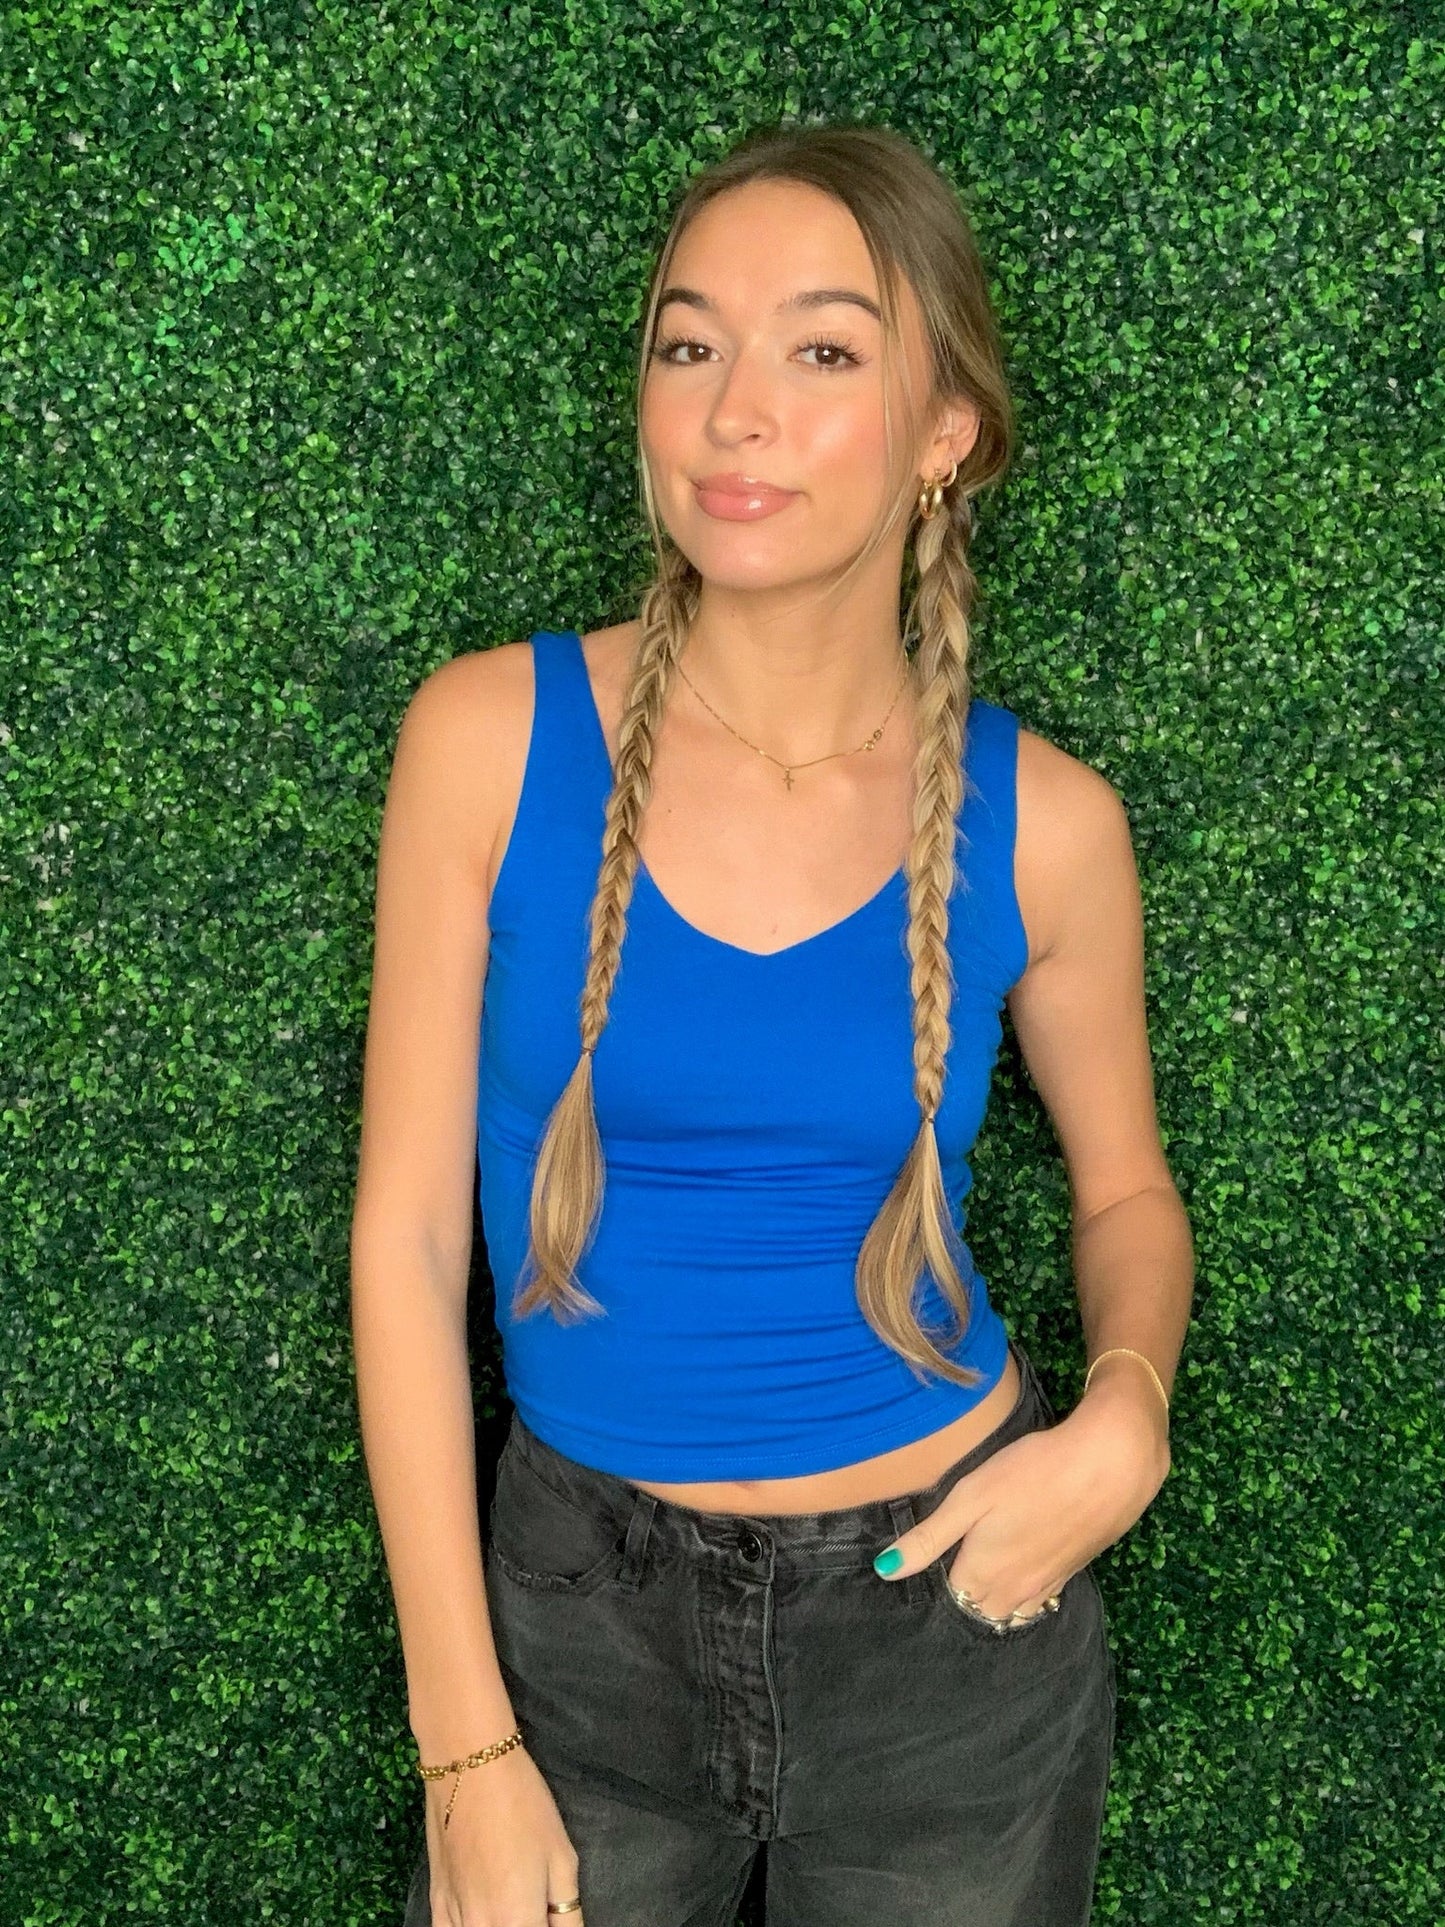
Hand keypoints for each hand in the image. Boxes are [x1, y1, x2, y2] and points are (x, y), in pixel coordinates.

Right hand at [422, 1742, 585, 1924]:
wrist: (467, 1766)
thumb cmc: (523, 1806)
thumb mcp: (562, 1856)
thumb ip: (567, 1910)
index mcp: (518, 1922)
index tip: (553, 1914)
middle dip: (529, 1924)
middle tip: (538, 1905)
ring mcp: (453, 1921)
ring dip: (502, 1925)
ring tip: (514, 1900)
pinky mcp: (435, 1905)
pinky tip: (484, 1915)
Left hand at [873, 1379, 1170, 1621]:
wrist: (1109, 1466)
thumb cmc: (1031, 1474)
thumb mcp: (970, 1497)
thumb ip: (929, 1538)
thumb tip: (884, 1571)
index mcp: (982, 1574)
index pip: (949, 1597)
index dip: (939, 1576)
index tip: (935, 1554)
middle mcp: (1014, 1591)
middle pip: (979, 1609)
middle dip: (966, 1595)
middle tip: (958, 1560)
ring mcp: (1048, 1585)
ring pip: (1011, 1609)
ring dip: (996, 1598)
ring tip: (987, 1569)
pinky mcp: (1073, 1572)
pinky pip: (1041, 1599)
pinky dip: (1026, 1592)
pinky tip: (1025, 1565)